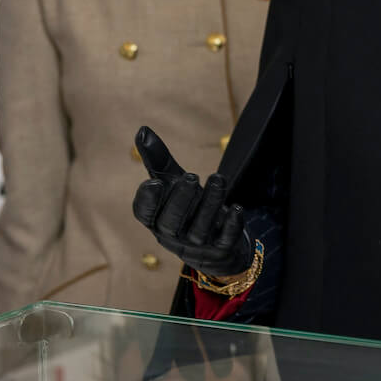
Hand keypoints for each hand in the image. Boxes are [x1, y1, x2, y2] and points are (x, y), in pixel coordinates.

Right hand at [131, 126, 253, 278]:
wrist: (215, 242)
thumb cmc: (186, 205)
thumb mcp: (173, 182)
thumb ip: (158, 160)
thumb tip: (142, 129)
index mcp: (156, 219)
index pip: (144, 214)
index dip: (147, 200)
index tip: (154, 182)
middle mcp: (173, 235)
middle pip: (171, 222)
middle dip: (180, 200)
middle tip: (191, 177)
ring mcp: (197, 246)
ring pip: (200, 228)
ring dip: (210, 203)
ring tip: (218, 178)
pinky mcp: (221, 250)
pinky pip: (225, 241)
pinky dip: (231, 225)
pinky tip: (237, 208)